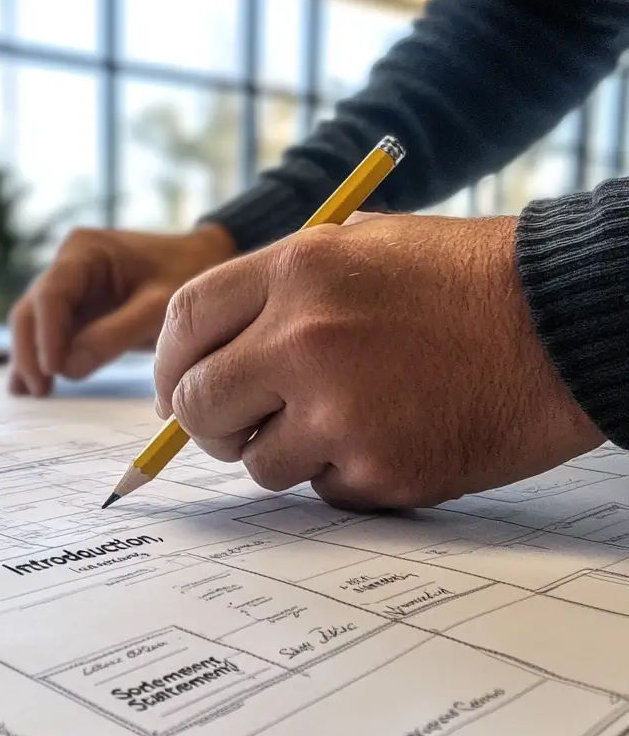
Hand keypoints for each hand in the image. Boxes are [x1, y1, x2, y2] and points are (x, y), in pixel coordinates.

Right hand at [8, 223, 234, 394]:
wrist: (201, 262)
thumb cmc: (185, 275)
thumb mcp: (159, 307)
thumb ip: (114, 334)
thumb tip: (68, 368)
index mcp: (85, 252)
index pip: (52, 293)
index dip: (47, 334)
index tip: (53, 370)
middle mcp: (68, 265)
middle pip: (32, 309)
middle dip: (31, 350)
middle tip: (40, 389)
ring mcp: (69, 287)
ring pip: (34, 324)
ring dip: (31, 358)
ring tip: (36, 393)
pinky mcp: (76, 309)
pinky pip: (49, 335)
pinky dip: (41, 359)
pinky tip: (32, 389)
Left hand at [153, 214, 602, 508]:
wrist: (568, 321)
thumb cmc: (465, 279)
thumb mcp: (365, 244)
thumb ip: (280, 288)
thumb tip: (207, 352)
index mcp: (297, 270)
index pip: (183, 322)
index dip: (168, 364)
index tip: (173, 392)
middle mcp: (304, 339)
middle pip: (199, 405)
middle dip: (206, 424)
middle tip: (232, 427)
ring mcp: (341, 411)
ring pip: (257, 463)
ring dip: (283, 452)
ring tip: (342, 420)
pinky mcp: (381, 470)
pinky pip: (321, 491)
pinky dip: (340, 475)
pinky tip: (388, 437)